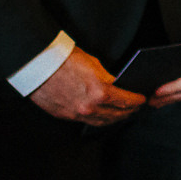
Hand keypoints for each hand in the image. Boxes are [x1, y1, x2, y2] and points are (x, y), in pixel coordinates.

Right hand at [28, 47, 144, 125]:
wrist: (38, 63)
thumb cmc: (64, 58)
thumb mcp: (93, 63)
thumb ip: (106, 77)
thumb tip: (115, 85)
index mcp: (100, 92)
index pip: (127, 101)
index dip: (137, 101)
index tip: (142, 99)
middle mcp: (90, 107)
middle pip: (117, 115)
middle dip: (129, 111)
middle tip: (136, 108)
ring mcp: (77, 114)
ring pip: (102, 122)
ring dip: (115, 118)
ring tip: (122, 113)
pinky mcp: (66, 116)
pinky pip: (87, 121)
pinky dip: (98, 119)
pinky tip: (102, 115)